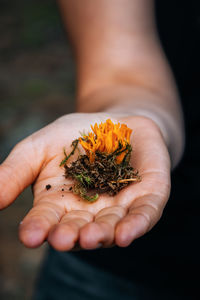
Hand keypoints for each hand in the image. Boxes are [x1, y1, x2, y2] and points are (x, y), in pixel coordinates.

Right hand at [0, 113, 169, 249]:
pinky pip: (143, 215)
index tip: (29, 235)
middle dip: (71, 235)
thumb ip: (15, 171)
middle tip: (62, 239)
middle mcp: (89, 213)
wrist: (117, 121)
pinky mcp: (147, 196)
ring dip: (102, 234)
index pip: (46, 220)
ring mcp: (119, 207)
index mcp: (60, 204)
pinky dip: (136, 224)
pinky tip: (126, 234)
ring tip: (91, 237)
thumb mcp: (39, 147)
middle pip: (79, 229)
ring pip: (111, 227)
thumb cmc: (76, 135)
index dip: (38, 228)